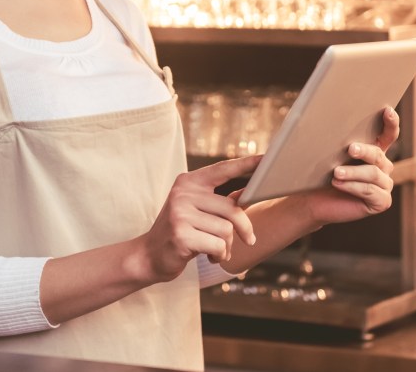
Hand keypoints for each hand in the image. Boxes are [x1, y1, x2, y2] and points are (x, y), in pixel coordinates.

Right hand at [139, 155, 261, 282]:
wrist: (149, 256)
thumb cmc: (180, 232)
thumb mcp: (197, 211)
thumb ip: (220, 202)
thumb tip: (248, 193)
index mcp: (189, 182)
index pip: (223, 169)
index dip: (246, 164)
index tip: (266, 158)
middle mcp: (183, 193)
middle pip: (232, 209)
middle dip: (244, 229)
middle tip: (250, 240)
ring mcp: (180, 213)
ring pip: (226, 230)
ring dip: (227, 246)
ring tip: (217, 250)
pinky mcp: (181, 235)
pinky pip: (217, 246)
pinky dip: (219, 255)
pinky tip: (210, 256)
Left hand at [297, 107, 399, 226]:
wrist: (313, 199)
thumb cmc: (321, 173)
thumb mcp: (329, 153)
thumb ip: (335, 139)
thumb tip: (325, 116)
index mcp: (374, 151)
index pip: (389, 134)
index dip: (391, 122)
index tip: (386, 110)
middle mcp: (383, 167)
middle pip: (379, 155)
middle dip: (365, 151)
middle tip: (350, 149)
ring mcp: (384, 185)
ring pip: (374, 174)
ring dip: (354, 172)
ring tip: (336, 173)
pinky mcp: (382, 202)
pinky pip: (371, 191)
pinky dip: (353, 187)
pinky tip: (338, 184)